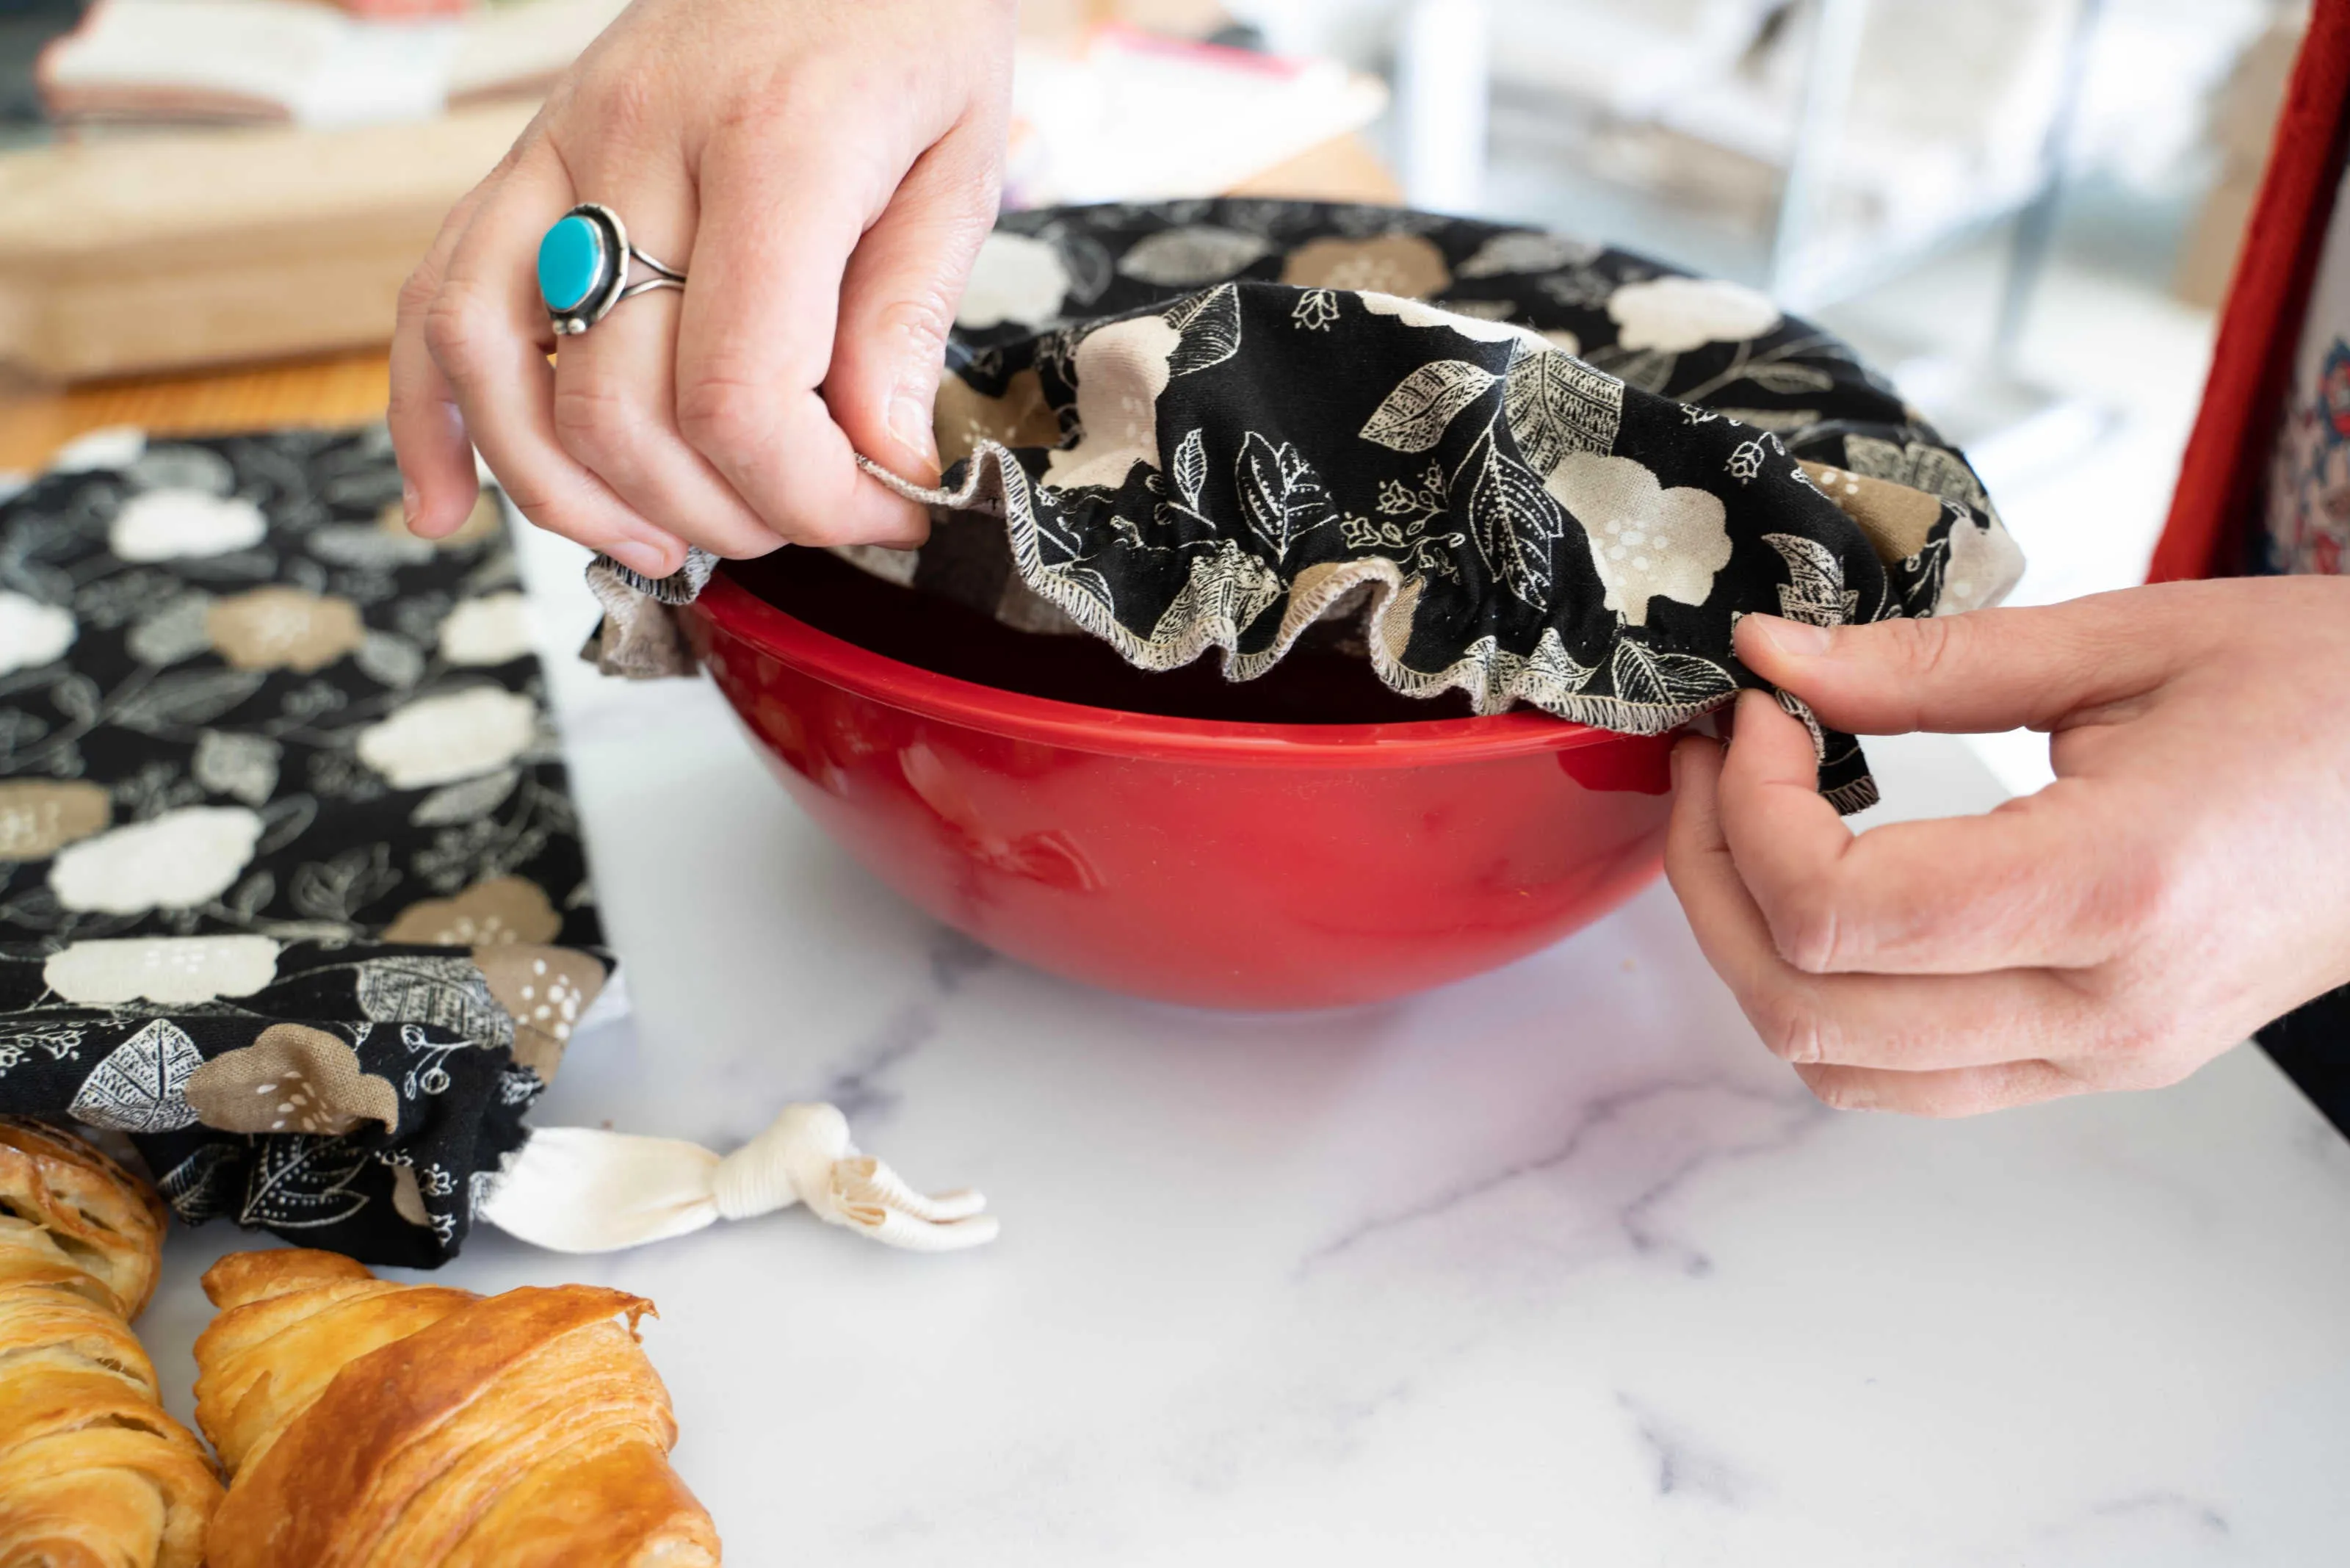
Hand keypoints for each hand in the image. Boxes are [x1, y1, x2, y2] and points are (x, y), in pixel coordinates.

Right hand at [390, 0, 1016, 577]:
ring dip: (575, 497)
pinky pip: (432, 298)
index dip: (807, 498)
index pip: (740, 396)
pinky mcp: (523, 154)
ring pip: (501, 370)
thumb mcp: (961, 159)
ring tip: (666, 542)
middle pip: (619, 408)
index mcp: (775, 147)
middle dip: (714, 511)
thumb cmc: (908, 19)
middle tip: (797, 519)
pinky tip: (445, 508)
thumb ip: (909, 318)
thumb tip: (880, 464)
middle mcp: (643, 144)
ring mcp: (561, 144)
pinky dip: (428, 419)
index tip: (880, 511)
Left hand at [1666, 576, 2349, 1115]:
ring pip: (1841, 1070)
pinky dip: (1828, 999)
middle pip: (1806, 1011)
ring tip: (1748, 826)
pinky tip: (1827, 892)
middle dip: (1710, 879)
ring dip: (1753, 953)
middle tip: (1714, 765)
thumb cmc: (2336, 698)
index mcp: (2117, 888)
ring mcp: (2102, 1058)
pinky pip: (1907, 1076)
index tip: (1755, 717)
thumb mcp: (2132, 639)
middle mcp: (2103, 1008)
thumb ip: (1929, 663)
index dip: (1747, 812)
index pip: (1837, 911)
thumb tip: (1774, 660)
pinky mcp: (2099, 1065)